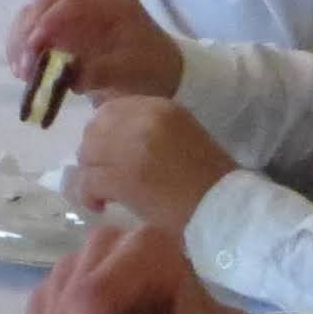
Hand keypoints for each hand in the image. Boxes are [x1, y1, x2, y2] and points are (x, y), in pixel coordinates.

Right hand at [7, 0, 182, 102]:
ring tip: (19, 72)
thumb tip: (66, 78)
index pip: (71, 3)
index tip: (33, 49)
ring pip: (34, 13)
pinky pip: (36, 26)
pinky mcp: (65, 21)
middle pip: (45, 4)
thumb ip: (99, 72)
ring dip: (21, 41)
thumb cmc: (150, 67)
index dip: (47, 24)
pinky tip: (23, 67)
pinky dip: (25, 46)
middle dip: (27, 35)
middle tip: (21, 68)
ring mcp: (75, 5)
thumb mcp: (130, 72)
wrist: (164, 69)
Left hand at [70, 95, 240, 228]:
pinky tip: (99, 204)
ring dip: (89, 174)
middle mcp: (143, 121)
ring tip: (100, 192)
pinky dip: (87, 195)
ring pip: (87, 155)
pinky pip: (88, 181)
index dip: (104, 132)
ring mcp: (131, 148)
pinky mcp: (123, 178)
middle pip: (94, 129)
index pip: (112, 108)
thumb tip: (113, 141)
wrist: (225, 206)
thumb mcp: (182, 134)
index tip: (108, 151)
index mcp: (160, 107)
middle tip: (101, 173)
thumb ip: (149, 129)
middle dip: (93, 153)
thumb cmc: (209, 178)